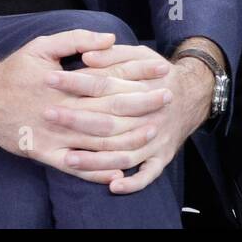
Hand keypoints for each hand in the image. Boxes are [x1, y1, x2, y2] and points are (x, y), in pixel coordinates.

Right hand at [0, 30, 173, 185]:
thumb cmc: (15, 70)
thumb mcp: (42, 46)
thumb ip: (77, 39)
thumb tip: (111, 39)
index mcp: (65, 84)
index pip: (110, 79)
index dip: (138, 76)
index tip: (162, 72)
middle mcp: (62, 111)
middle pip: (110, 111)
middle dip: (142, 105)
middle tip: (168, 99)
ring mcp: (53, 136)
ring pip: (97, 143)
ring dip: (127, 140)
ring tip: (153, 133)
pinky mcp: (44, 153)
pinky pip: (74, 167)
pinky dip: (96, 172)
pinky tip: (118, 173)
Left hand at [54, 54, 214, 193]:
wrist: (194, 94)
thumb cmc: (159, 74)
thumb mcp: (141, 55)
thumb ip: (113, 55)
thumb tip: (86, 56)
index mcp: (143, 86)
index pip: (104, 84)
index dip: (76, 81)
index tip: (48, 78)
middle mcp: (150, 114)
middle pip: (109, 120)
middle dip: (76, 118)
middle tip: (47, 114)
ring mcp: (157, 138)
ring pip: (124, 152)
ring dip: (96, 158)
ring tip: (68, 157)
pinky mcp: (163, 156)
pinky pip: (148, 174)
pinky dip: (133, 182)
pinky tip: (113, 186)